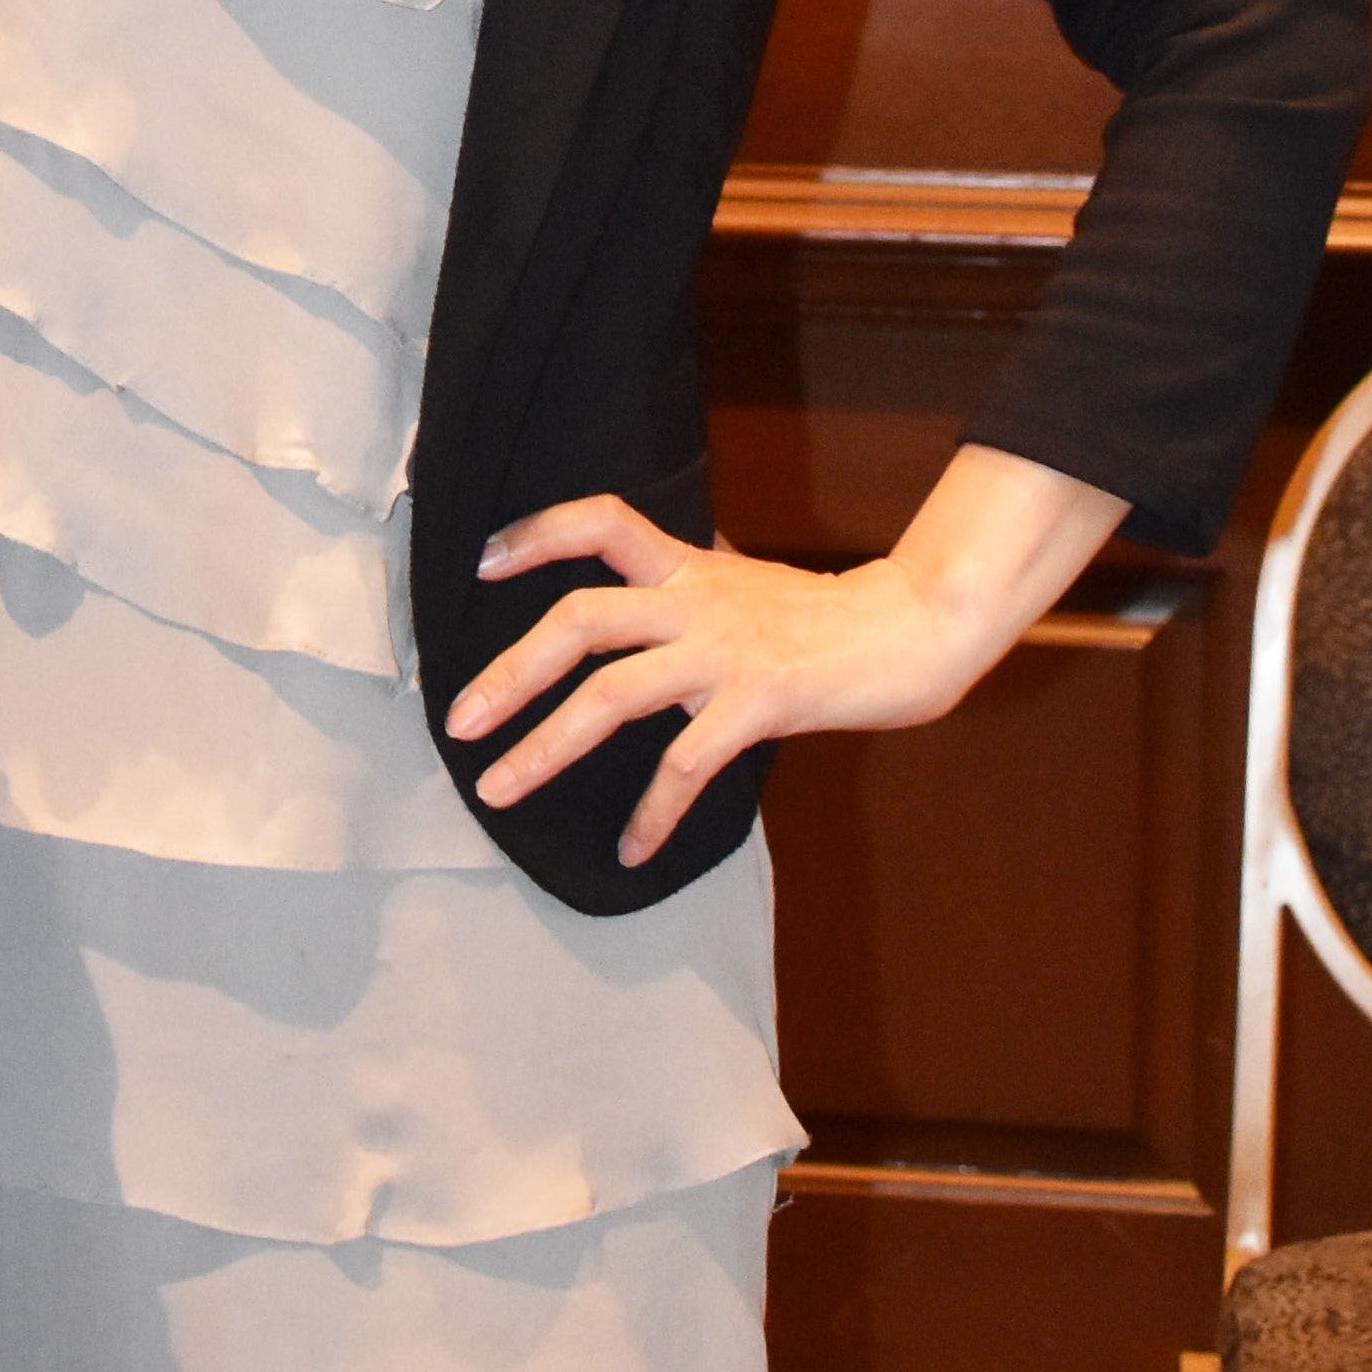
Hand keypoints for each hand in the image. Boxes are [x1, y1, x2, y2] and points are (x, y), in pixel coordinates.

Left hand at [449, 449, 1125, 869]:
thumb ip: (689, 586)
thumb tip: (637, 588)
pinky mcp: (758, 702)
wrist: (912, 631)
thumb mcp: (744, 585)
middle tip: (459, 723)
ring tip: (499, 790)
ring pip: (611, 694)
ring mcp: (724, 652)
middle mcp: (695, 602)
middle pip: (579, 621)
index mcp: (688, 568)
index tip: (482, 562)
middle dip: (509, 671)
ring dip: (546, 746)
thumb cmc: (825, 618)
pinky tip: (630, 849)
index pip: (601, 522)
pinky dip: (653, 810)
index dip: (537, 534)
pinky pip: (685, 761)